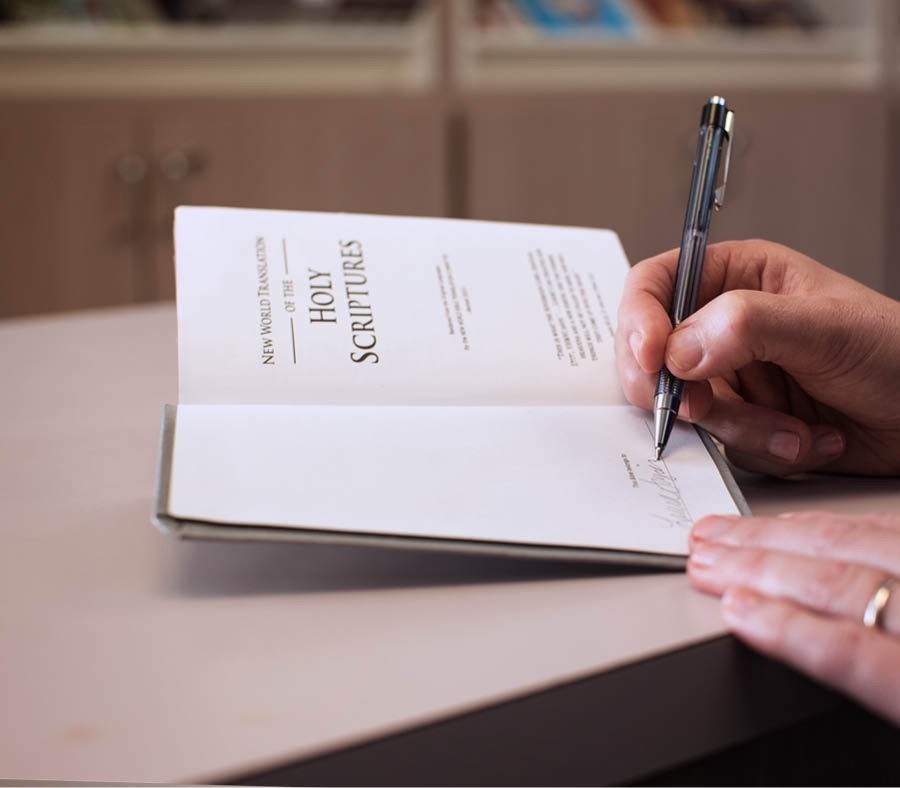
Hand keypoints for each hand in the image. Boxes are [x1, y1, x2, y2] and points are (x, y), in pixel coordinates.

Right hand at [615, 239, 899, 475]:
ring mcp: (731, 378)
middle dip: (676, 389)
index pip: (655, 286)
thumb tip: (680, 346)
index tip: (651, 356)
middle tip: (701, 406)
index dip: (640, 320)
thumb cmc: (899, 352)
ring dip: (740, 428)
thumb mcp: (826, 326)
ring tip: (793, 426)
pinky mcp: (743, 422)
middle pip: (653, 355)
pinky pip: (719, 443)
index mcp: (735, 278)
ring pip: (686, 409)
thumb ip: (747, 325)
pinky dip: (762, 449)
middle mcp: (723, 327)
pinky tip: (806, 438)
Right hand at [688, 510, 899, 726]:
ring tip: (722, 536)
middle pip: (845, 586)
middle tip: (704, 561)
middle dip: (761, 569)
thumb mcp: (893, 739)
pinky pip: (883, 524)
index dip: (787, 630)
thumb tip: (771, 646)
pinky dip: (827, 524)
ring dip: (776, 538)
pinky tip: (789, 525)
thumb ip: (862, 685)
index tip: (732, 611)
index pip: (854, 654)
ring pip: (856, 543)